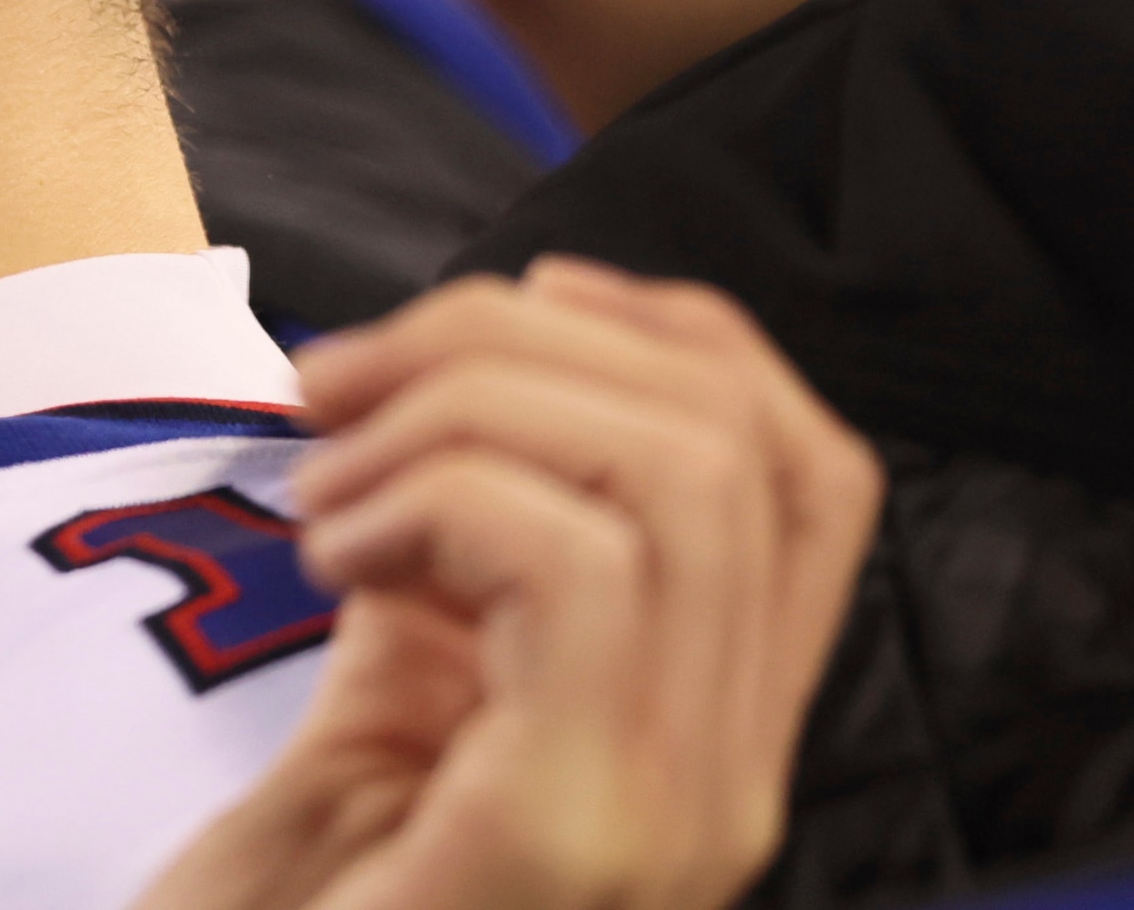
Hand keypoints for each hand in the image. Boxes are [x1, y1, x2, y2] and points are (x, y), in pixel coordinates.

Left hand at [133, 256, 879, 909]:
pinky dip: (436, 497)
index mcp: (699, 741)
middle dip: (519, 335)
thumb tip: (433, 404)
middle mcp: (725, 785)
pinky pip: (576, 566)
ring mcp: (668, 821)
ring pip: (672, 474)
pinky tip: (327, 556)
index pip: (811, 475)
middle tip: (337, 383)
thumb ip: (444, 584)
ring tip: (322, 490)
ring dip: (462, 408)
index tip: (515, 296)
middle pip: (737, 437)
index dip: (683, 332)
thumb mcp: (381, 716)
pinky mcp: (569, 837)